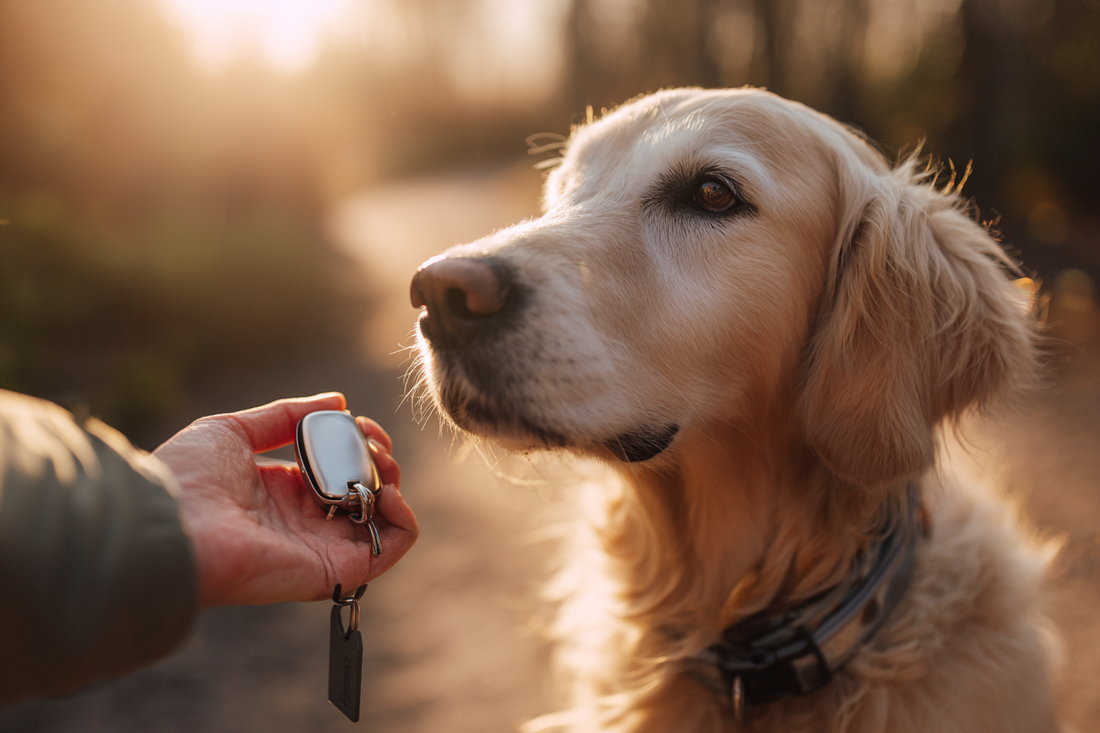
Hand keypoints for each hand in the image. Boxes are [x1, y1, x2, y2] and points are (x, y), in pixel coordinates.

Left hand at [152, 393, 417, 606]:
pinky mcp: (332, 569)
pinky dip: (405, 524)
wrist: (169, 523)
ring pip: (383, 522)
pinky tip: (391, 494)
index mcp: (282, 492)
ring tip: (383, 468)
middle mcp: (305, 523)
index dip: (360, 445)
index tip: (363, 425)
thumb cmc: (188, 477)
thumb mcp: (234, 429)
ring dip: (396, 488)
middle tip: (375, 445)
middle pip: (365, 494)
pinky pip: (388, 552)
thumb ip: (286, 416)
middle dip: (381, 462)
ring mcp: (321, 548)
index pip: (339, 470)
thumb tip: (337, 401)